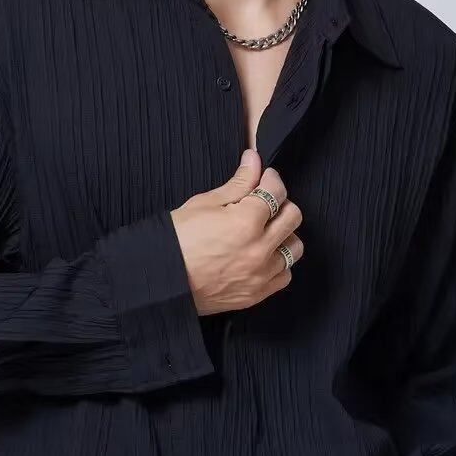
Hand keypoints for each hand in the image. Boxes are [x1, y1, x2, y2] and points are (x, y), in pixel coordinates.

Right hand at [170, 148, 303, 314]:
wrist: (160, 281)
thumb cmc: (176, 241)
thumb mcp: (204, 204)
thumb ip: (238, 183)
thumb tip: (253, 160)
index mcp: (245, 222)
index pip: (277, 192)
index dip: (271, 180)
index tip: (264, 179)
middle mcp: (258, 249)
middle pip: (293, 217)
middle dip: (281, 203)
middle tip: (265, 204)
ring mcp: (259, 274)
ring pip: (294, 247)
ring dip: (283, 235)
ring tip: (264, 232)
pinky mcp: (256, 294)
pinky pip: (284, 275)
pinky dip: (278, 263)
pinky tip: (262, 256)